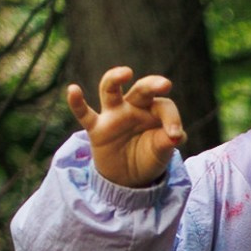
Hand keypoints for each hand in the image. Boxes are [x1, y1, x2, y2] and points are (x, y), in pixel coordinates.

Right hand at [65, 65, 183, 187]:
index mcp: (153, 111)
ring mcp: (113, 116)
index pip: (164, 106)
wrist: (128, 178)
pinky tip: (73, 89)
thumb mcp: (160, 153)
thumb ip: (166, 143)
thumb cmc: (148, 158)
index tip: (176, 136)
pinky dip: (77, 103)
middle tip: (165, 84)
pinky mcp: (97, 129)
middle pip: (141, 90)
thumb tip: (177, 137)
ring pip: (111, 90)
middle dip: (152, 84)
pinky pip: (84, 114)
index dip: (172, 119)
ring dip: (115, 79)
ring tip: (126, 72)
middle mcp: (133, 108)